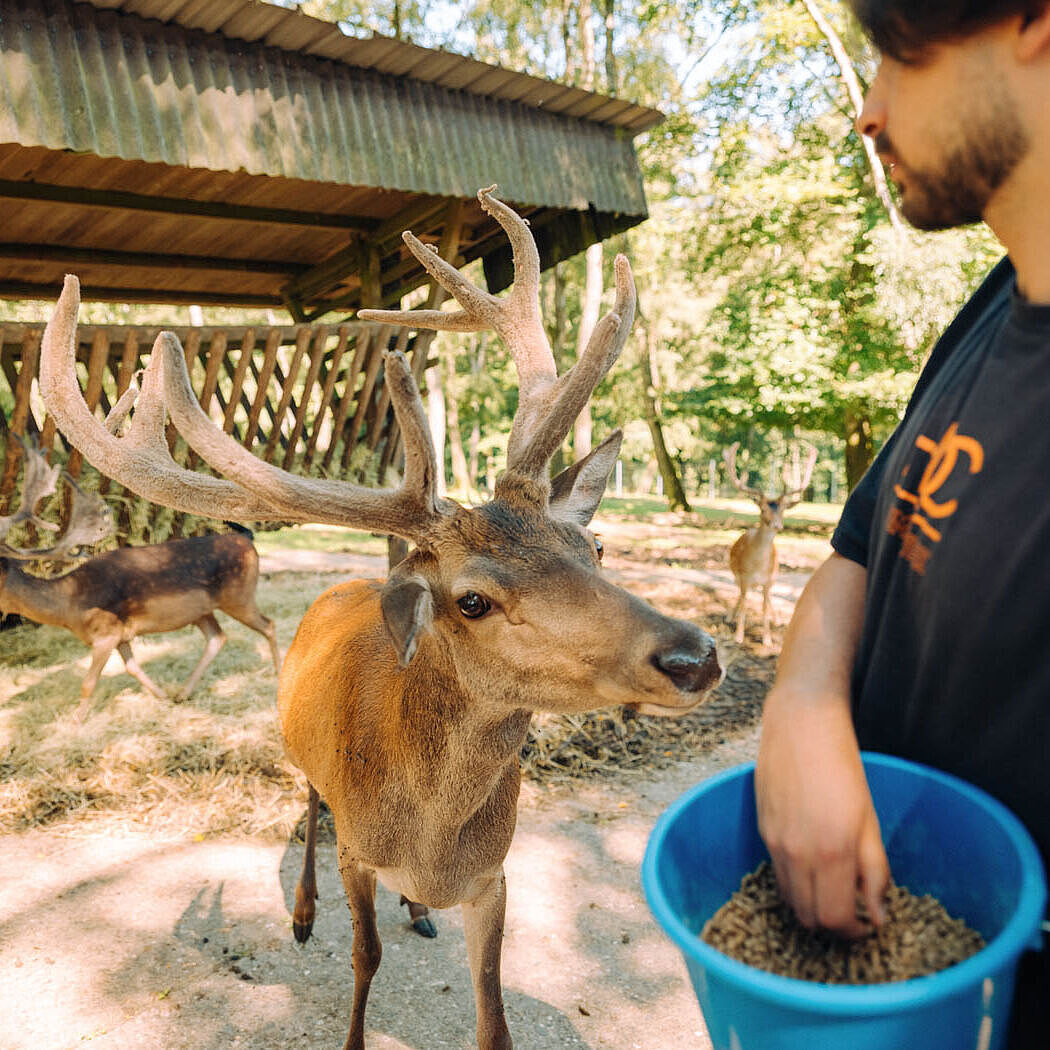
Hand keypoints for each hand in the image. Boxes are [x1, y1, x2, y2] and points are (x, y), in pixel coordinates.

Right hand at [755, 691, 889, 938]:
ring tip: (832, 892)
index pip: (833, 918)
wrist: (801, 723)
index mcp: (831, 849)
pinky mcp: (762, 830)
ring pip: (789, 899)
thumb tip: (877, 914)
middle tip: (852, 913)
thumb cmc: (842, 764)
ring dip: (811, 907)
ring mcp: (775, 842)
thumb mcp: (869, 818)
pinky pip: (777, 874)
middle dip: (832, 926)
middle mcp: (797, 852)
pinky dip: (795, 884)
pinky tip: (813, 867)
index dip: (851, 932)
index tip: (866, 925)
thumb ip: (874, 870)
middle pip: (808, 917)